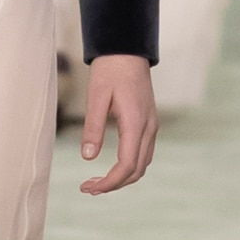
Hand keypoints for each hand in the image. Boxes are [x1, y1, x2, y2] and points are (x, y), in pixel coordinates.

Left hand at [79, 53, 157, 193]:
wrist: (127, 50)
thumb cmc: (110, 70)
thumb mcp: (96, 97)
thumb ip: (92, 128)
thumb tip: (87, 158)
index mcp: (136, 123)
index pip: (126, 165)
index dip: (109, 182)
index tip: (88, 188)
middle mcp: (149, 127)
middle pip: (136, 170)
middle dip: (114, 184)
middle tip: (88, 188)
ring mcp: (152, 125)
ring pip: (142, 164)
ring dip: (122, 177)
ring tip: (97, 181)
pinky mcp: (149, 122)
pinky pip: (143, 153)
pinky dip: (129, 166)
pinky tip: (111, 166)